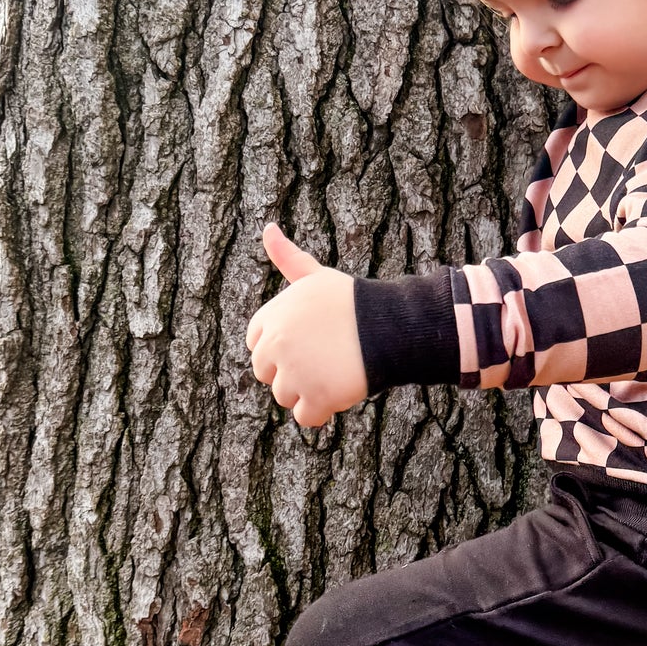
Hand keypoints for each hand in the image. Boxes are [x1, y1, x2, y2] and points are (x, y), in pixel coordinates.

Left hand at [245, 222, 367, 426]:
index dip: (281, 347)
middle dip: (292, 371)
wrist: (390, 326)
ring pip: (285, 397)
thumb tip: (268, 227)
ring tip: (335, 372)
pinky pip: (305, 418)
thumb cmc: (354, 301)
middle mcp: (276, 345)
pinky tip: (339, 393)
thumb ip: (287, 258)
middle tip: (325, 358)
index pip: (256, 346)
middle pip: (267, 374)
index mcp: (272, 318)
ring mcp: (294, 374)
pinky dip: (321, 412)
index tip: (307, 342)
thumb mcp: (316, 276)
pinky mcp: (315, 398)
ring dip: (308, 392)